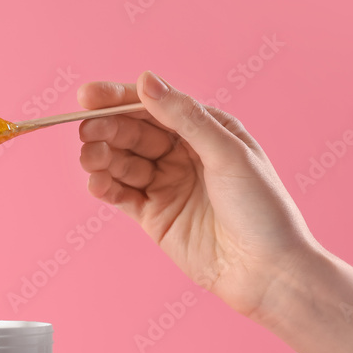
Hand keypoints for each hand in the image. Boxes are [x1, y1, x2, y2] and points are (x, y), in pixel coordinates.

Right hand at [77, 72, 352, 352]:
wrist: (266, 272)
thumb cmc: (261, 209)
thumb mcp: (227, 154)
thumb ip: (184, 117)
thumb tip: (145, 80)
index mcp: (206, 128)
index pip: (154, 105)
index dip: (118, 99)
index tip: (86, 96)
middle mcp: (183, 153)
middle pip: (133, 132)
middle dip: (106, 129)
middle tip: (87, 131)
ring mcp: (166, 184)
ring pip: (122, 162)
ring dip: (102, 157)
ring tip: (89, 158)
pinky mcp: (153, 216)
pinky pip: (121, 194)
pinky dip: (105, 186)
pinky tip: (94, 182)